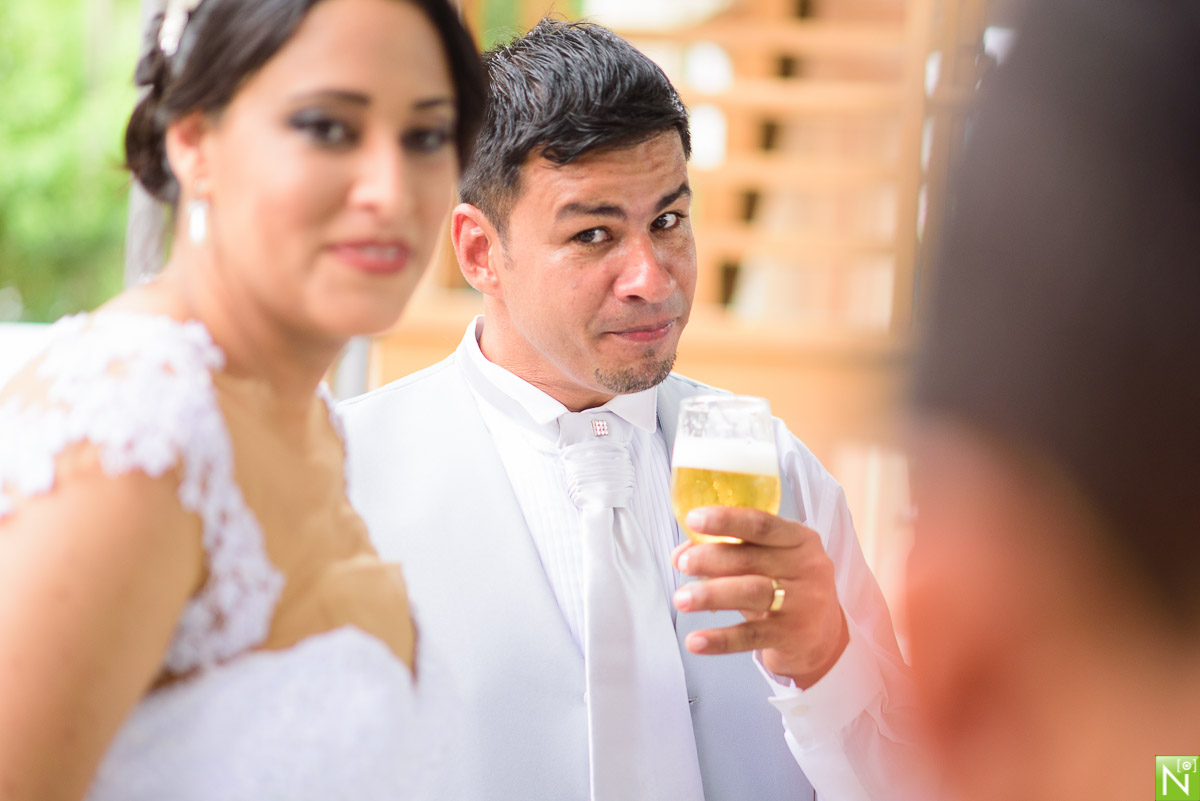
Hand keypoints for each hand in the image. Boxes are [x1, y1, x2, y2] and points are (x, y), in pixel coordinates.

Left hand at [672, 506, 848, 688]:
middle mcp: (807, 567)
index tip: (694, 519)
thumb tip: (680, 554)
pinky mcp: (794, 636)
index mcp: (799, 539)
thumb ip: (727, 552)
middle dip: (711, 558)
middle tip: (683, 563)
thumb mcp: (765, 563)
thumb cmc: (786, 588)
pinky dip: (720, 639)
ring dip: (711, 594)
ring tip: (681, 598)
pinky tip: (695, 641)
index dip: (726, 520)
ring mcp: (803, 603)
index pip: (762, 524)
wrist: (825, 638)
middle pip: (751, 558)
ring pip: (751, 593)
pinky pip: (751, 636)